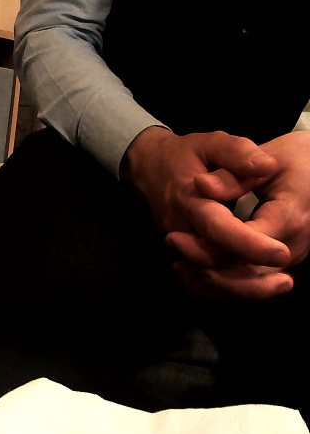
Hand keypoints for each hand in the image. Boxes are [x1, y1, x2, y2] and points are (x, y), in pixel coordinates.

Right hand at [121, 126, 289, 298]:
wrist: (147, 166)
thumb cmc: (183, 154)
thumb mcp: (210, 143)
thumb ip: (237, 153)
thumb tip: (266, 166)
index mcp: (190, 201)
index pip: (217, 229)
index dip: (249, 244)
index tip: (281, 252)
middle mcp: (181, 229)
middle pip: (212, 264)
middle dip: (250, 279)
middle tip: (287, 281)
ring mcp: (179, 244)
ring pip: (207, 278)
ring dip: (242, 289)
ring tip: (279, 286)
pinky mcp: (182, 252)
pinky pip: (200, 280)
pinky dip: (225, 291)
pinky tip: (254, 288)